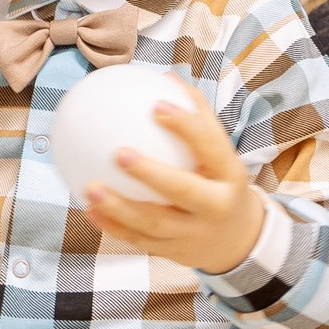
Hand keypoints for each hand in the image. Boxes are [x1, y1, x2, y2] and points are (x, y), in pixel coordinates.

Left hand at [81, 84, 266, 276]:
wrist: (239, 241)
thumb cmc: (221, 182)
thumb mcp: (221, 153)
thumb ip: (197, 116)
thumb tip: (166, 76)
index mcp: (229, 176)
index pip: (211, 146)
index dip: (186, 126)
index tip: (157, 106)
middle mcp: (214, 207)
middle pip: (183, 190)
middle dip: (151, 174)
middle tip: (119, 152)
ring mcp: (193, 234)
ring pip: (154, 222)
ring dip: (119, 207)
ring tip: (89, 189)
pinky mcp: (173, 252)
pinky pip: (139, 240)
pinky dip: (112, 226)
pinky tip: (89, 209)